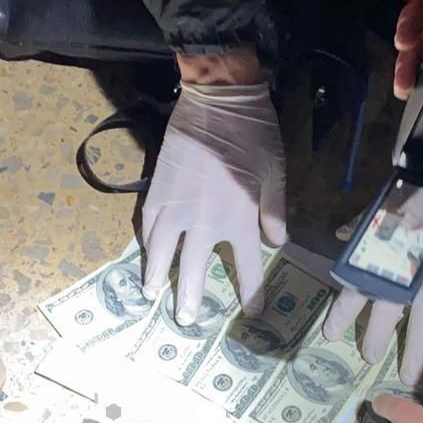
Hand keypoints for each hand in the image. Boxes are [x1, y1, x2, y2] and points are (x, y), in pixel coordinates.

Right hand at [140, 48, 285, 324]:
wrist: (217, 101)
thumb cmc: (254, 135)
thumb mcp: (276, 174)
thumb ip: (274, 212)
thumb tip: (277, 243)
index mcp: (239, 219)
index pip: (246, 268)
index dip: (250, 294)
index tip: (252, 313)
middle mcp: (205, 222)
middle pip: (194, 270)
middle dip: (189, 298)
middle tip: (185, 321)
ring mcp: (176, 208)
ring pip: (161, 252)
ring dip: (156, 276)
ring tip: (151, 295)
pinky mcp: (157, 191)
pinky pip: (148, 225)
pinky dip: (145, 243)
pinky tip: (144, 254)